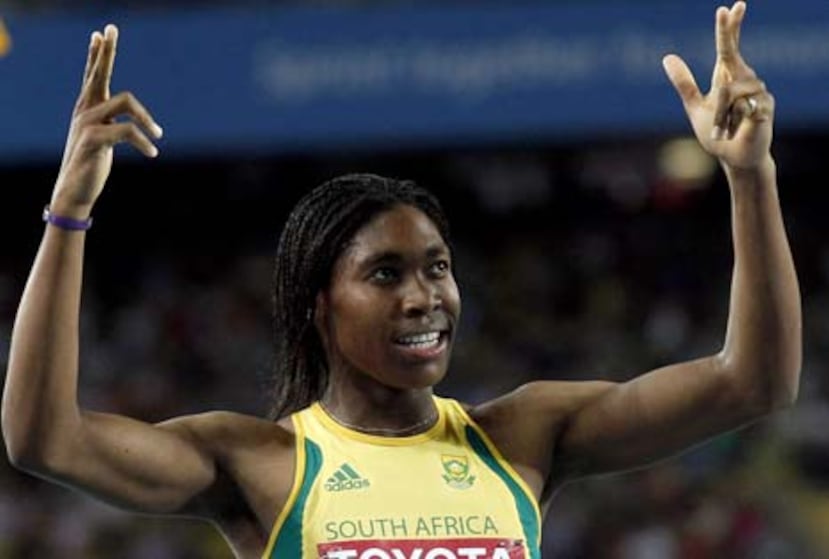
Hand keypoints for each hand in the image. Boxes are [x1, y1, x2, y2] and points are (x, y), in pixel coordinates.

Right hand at [51, 24, 162, 216]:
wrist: (75, 190)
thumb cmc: (91, 163)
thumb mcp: (102, 137)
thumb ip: (111, 120)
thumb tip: (125, 111)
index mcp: (88, 108)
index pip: (92, 75)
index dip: (97, 54)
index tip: (101, 32)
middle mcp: (85, 110)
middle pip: (97, 73)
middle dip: (105, 52)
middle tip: (111, 28)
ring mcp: (87, 123)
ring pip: (125, 100)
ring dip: (147, 118)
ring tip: (158, 135)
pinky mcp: (94, 139)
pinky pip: (127, 130)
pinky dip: (143, 141)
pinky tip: (152, 153)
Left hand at [662, 2, 772, 170]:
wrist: (734, 158)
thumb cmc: (717, 133)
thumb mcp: (694, 107)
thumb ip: (684, 83)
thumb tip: (667, 57)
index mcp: (727, 78)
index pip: (728, 48)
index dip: (729, 28)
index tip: (729, 8)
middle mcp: (744, 80)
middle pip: (734, 54)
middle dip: (730, 31)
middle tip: (733, 5)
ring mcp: (758, 92)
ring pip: (731, 90)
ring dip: (722, 111)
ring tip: (723, 126)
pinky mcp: (765, 108)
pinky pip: (745, 105)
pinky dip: (735, 118)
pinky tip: (740, 126)